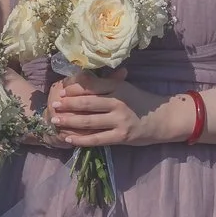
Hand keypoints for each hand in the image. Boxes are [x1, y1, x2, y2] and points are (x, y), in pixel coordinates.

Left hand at [48, 70, 183, 148]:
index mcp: (117, 87)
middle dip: (67, 104)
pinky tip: (68, 138)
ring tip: (55, 121)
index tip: (61, 90)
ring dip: (69, 121)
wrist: (162, 118)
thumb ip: (106, 82)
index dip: (73, 88)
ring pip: (88, 122)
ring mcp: (119, 121)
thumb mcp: (125, 87)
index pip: (91, 85)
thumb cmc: (139, 101)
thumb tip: (80, 76)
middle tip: (53, 105)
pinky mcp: (121, 137)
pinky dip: (81, 140)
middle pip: (87, 103)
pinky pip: (96, 139)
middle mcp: (117, 102)